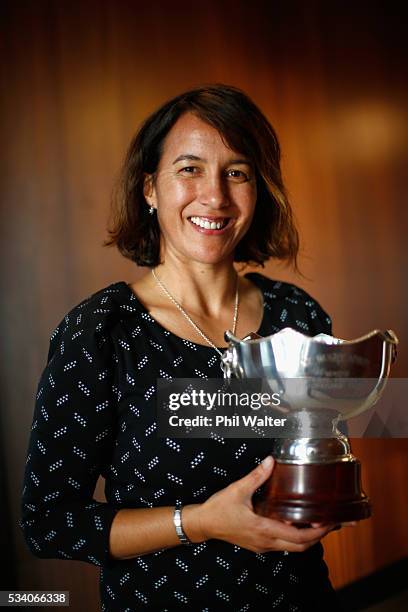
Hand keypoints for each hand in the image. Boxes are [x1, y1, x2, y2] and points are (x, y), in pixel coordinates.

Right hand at [191, 456, 336, 552]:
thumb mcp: (238, 489)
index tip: (329, 522)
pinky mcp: (258, 544)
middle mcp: (266, 542)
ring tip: (317, 522)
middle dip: (318, 536)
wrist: (203, 524)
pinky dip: (294, 537)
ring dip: (306, 537)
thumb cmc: (219, 509)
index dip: (317, 531)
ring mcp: (262, 545)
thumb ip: (256, 476)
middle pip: (301, 546)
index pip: (298, 537)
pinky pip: (282, 544)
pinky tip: (295, 523)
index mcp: (264, 529)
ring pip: (292, 547)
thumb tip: (271, 461)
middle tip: (330, 522)